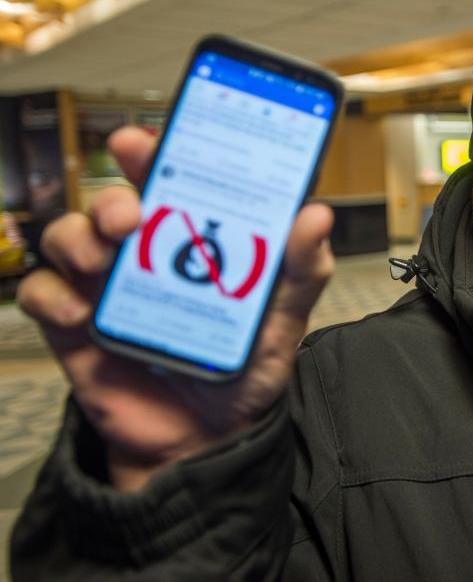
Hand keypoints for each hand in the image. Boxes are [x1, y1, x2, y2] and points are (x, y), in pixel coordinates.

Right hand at [16, 126, 334, 490]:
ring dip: (79, 237)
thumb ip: (300, 271)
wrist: (208, 445)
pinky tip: (82, 312)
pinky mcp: (77, 328)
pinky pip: (44, 295)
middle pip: (114, 201)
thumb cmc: (244, 373)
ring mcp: (108, 290)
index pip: (170, 181)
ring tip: (105, 259)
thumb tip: (316, 215)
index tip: (149, 141)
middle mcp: (146, 257)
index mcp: (194, 244)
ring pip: (70, 237)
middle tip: (132, 211)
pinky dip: (53, 295)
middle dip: (114, 193)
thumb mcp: (283, 323)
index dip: (155, 153)